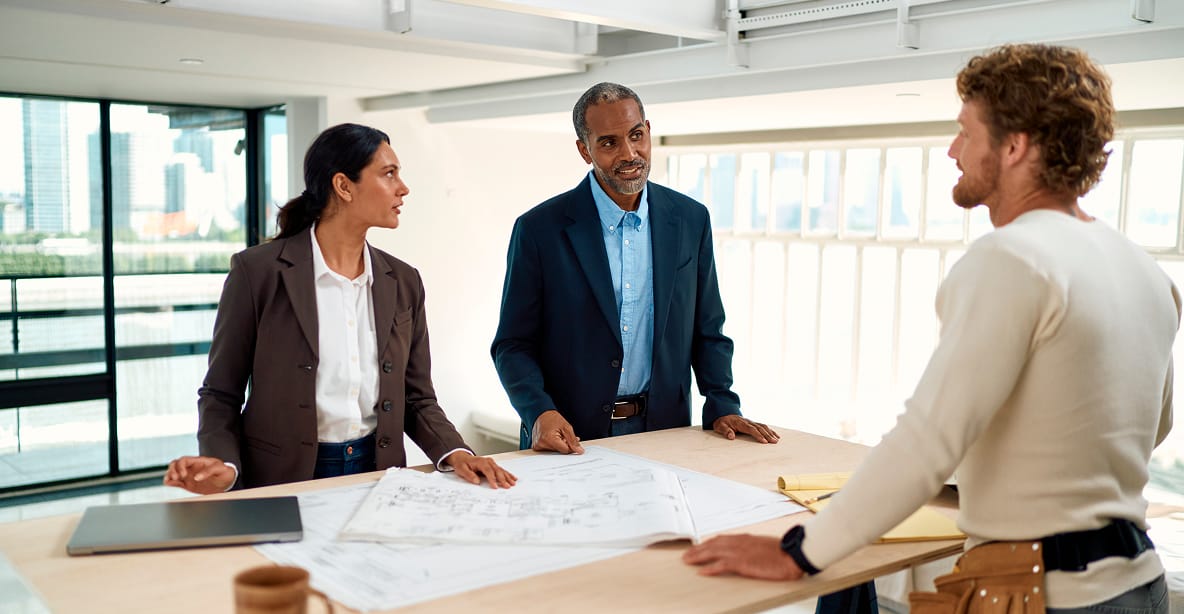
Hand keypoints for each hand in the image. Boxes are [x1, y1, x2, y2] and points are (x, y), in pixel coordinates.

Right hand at [163, 455, 235, 493]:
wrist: (226, 481)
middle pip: (175, 464)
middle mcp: (190, 468)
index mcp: (197, 461)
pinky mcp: (187, 484)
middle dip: (172, 470)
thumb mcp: (219, 468)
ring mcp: (188, 476)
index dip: (180, 466)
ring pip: (173, 473)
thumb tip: (196, 477)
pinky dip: (171, 483)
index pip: (183, 460)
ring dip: (169, 476)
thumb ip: (208, 471)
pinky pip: (176, 482)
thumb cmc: (223, 471)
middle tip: (176, 478)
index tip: (184, 475)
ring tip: (169, 481)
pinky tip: (169, 484)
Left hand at [445, 451, 517, 488]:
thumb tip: (477, 481)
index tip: (495, 486)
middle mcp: (488, 461)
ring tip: (512, 483)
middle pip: (497, 470)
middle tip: (507, 486)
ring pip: (501, 470)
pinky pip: (501, 470)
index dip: (492, 479)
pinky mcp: (493, 465)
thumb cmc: (462, 464)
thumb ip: (469, 475)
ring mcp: (491, 463)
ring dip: (507, 477)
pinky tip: (513, 478)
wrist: (462, 458)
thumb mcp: (462, 469)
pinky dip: (507, 474)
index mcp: (480, 462)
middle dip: (503, 479)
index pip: (488, 471)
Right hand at [531, 410, 584, 453]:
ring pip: (554, 451)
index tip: (572, 440)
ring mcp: (537, 446)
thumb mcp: (566, 427)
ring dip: (558, 444)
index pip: (565, 450)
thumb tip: (579, 450)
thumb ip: (573, 441)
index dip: (571, 446)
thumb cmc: (552, 418)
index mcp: (549, 439)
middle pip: (559, 451)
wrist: (541, 413)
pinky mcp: (536, 446)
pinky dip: (552, 445)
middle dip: (564, 444)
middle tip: (564, 435)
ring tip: (557, 435)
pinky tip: (552, 438)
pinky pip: (548, 450)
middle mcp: (541, 444)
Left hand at [682, 534, 804, 579]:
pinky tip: (702, 571)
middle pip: (712, 544)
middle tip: (686, 554)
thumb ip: (751, 547)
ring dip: (698, 556)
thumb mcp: (763, 545)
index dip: (707, 543)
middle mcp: (739, 542)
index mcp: (744, 538)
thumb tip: (746, 550)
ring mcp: (739, 552)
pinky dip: (710, 568)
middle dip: (698, 549)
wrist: (791, 554)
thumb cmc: (781, 552)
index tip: (699, 546)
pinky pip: (721, 565)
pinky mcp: (742, 562)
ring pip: (713, 553)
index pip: (720, 539)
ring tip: (687, 560)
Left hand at [712, 415, 779, 443]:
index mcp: (740, 423)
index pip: (751, 429)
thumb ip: (725, 431)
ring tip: (776, 440)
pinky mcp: (753, 423)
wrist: (723, 415)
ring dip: (770, 433)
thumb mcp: (720, 427)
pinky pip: (763, 426)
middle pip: (759, 428)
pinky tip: (776, 435)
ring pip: (763, 426)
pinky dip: (770, 430)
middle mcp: (748, 422)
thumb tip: (731, 436)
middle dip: (767, 435)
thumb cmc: (722, 423)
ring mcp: (751, 422)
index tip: (764, 441)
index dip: (758, 435)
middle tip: (774, 442)